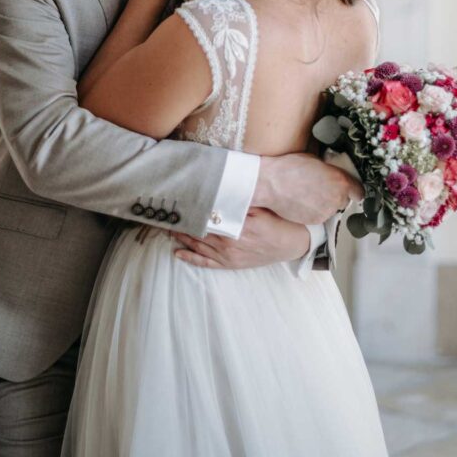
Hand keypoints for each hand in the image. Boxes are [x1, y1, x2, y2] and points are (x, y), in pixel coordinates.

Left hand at [172, 208, 309, 269]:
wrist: (294, 243)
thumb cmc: (279, 221)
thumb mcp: (261, 207)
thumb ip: (239, 202)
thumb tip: (218, 193)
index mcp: (235, 227)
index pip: (203, 217)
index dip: (188, 211)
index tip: (174, 203)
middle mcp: (228, 244)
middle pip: (196, 231)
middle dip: (179, 222)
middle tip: (162, 213)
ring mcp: (228, 256)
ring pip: (197, 246)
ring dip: (180, 237)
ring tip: (165, 227)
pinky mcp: (231, 264)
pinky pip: (207, 263)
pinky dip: (191, 258)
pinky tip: (178, 253)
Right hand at [251, 152, 362, 225]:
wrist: (271, 183)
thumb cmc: (290, 167)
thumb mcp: (316, 160)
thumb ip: (330, 170)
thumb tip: (332, 173)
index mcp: (340, 180)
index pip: (359, 191)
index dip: (353, 190)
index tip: (349, 189)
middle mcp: (337, 199)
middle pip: (344, 201)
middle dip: (336, 196)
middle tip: (321, 189)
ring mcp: (326, 212)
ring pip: (331, 210)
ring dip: (325, 205)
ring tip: (309, 196)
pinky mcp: (315, 221)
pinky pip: (320, 217)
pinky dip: (314, 212)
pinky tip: (303, 203)